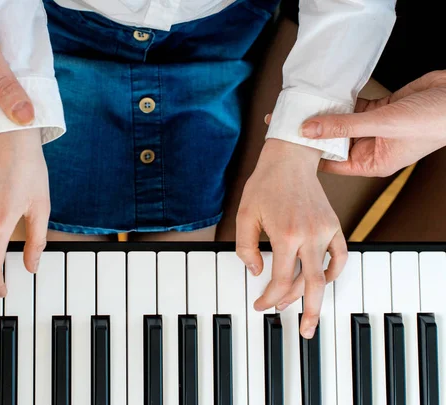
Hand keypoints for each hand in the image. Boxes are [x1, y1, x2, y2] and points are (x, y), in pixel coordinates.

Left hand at [236, 139, 347, 338]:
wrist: (290, 159)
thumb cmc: (264, 185)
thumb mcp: (244, 216)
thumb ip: (246, 248)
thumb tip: (256, 272)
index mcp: (285, 234)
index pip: (281, 280)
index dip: (269, 297)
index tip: (260, 303)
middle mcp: (309, 235)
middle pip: (311, 285)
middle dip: (306, 312)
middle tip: (302, 332)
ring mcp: (325, 230)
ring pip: (325, 274)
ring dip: (316, 295)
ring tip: (308, 312)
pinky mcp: (334, 225)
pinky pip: (341, 256)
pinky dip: (335, 272)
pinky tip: (324, 282)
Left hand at [299, 70, 445, 176]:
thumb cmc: (434, 120)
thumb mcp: (383, 124)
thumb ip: (345, 125)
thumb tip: (309, 129)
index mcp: (373, 162)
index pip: (332, 163)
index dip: (311, 153)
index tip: (289, 142)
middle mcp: (372, 147)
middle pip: (334, 142)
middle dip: (315, 132)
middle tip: (289, 120)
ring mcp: (375, 128)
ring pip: (342, 123)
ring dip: (326, 114)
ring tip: (301, 105)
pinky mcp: (380, 109)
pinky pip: (354, 108)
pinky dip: (341, 101)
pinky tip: (325, 94)